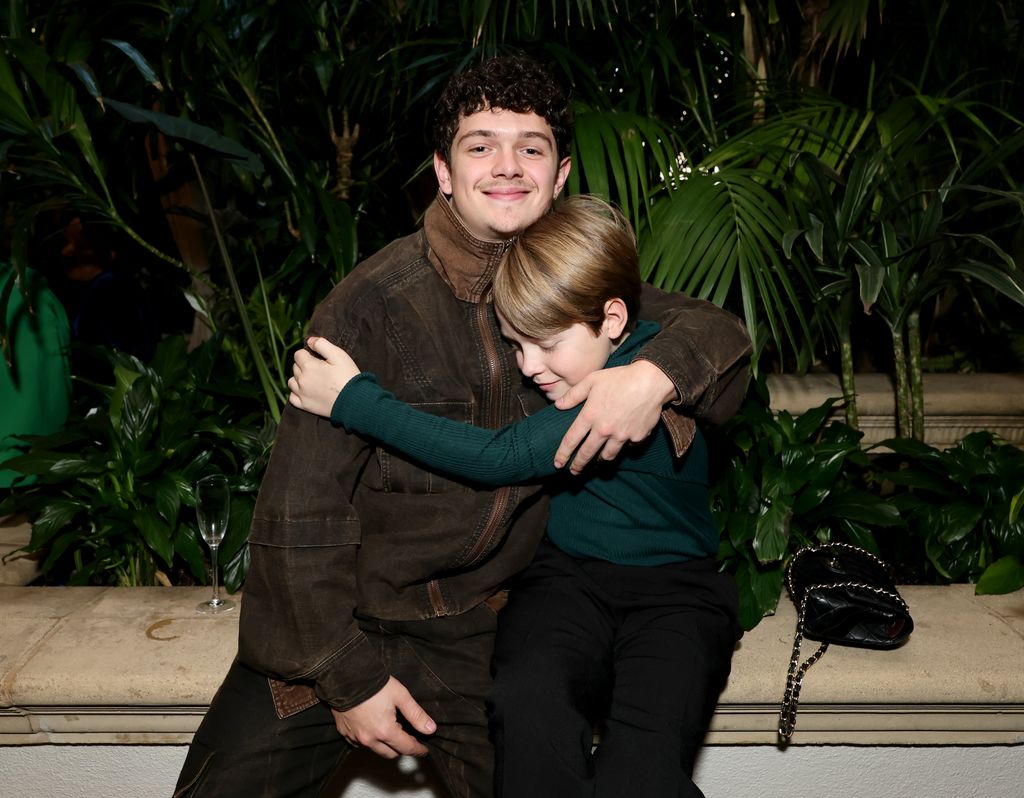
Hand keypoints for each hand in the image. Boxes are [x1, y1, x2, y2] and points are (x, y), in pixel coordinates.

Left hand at [288, 336, 361, 417]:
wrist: (354, 400)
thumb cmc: (348, 376)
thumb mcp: (339, 355)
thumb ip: (322, 344)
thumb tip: (309, 341)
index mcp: (308, 366)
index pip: (298, 354)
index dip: (308, 354)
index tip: (319, 359)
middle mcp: (301, 380)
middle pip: (295, 367)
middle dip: (304, 365)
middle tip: (320, 369)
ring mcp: (302, 394)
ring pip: (292, 381)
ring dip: (299, 378)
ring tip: (312, 380)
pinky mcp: (305, 405)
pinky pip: (292, 397)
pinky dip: (296, 393)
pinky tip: (306, 391)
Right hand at [331, 676, 436, 758]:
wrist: (345, 676)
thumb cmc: (374, 684)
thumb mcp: (401, 696)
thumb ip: (416, 714)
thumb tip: (431, 729)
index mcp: (385, 731)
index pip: (406, 748)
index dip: (418, 750)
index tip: (424, 750)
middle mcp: (369, 739)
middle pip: (390, 754)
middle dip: (401, 748)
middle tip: (408, 738)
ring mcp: (355, 737)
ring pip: (374, 749)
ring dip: (385, 744)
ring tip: (390, 729)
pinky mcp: (344, 732)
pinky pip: (359, 743)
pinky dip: (369, 739)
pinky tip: (372, 727)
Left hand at [553, 360, 675, 473]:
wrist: (651, 381)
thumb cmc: (620, 378)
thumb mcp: (592, 380)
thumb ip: (573, 395)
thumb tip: (558, 405)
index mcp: (590, 416)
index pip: (571, 440)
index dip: (563, 454)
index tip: (558, 464)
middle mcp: (604, 430)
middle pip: (587, 454)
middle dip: (578, 465)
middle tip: (574, 472)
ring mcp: (621, 436)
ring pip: (607, 455)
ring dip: (600, 459)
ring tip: (597, 460)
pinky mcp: (637, 437)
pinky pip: (628, 447)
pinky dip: (624, 447)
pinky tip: (622, 444)